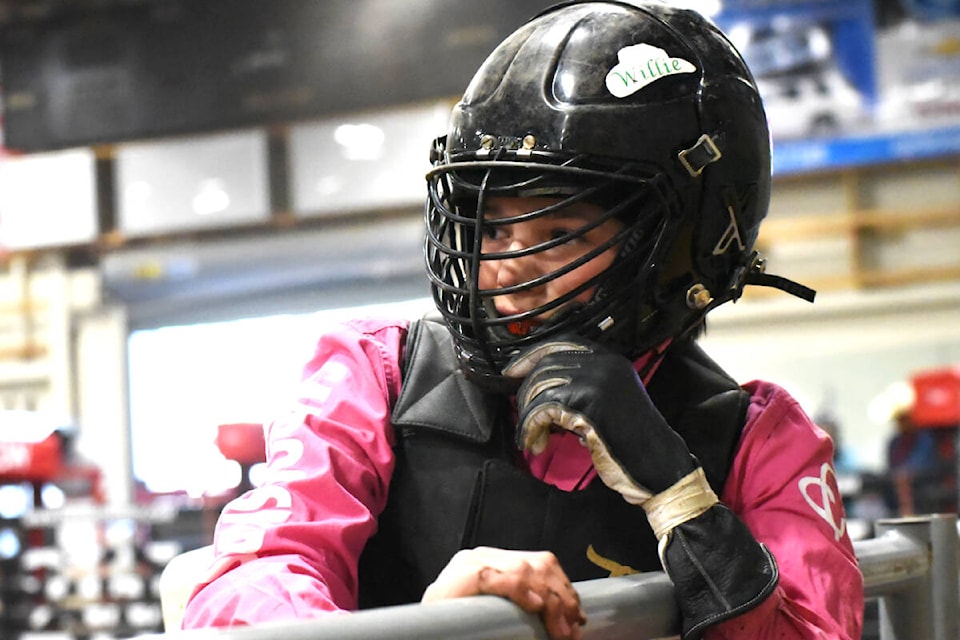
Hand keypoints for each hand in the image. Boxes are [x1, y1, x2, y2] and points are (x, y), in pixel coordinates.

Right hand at [421, 546, 586, 639]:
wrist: (425, 634)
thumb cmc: (464, 629)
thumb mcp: (499, 614)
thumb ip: (523, 605)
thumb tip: (569, 617)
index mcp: (492, 563)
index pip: (539, 563)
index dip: (564, 589)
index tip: (578, 618)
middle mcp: (480, 556)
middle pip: (537, 564)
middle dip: (561, 598)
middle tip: (571, 631)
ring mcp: (467, 564)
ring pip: (523, 569)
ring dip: (549, 603)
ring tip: (558, 632)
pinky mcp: (457, 578)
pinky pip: (493, 577)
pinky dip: (518, 590)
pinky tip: (534, 606)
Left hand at [504, 336, 698, 502]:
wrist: (659, 467)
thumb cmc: (629, 442)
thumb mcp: (606, 402)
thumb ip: (579, 387)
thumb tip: (536, 386)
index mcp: (609, 359)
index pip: (560, 343)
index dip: (531, 357)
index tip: (512, 373)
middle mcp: (603, 364)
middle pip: (545, 365)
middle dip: (526, 393)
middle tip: (525, 420)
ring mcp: (597, 382)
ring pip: (540, 387)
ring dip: (528, 416)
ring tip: (532, 438)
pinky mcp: (588, 405)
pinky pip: (543, 409)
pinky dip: (532, 428)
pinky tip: (536, 444)